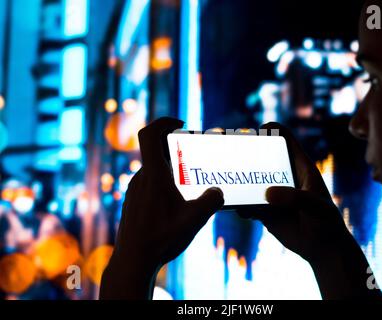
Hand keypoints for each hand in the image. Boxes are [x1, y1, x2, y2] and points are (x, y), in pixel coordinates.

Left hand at [100, 117, 223, 298]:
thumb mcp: (195, 219)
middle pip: (156, 152)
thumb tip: (218, 192)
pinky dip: (164, 185)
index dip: (163, 122)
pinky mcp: (133, 203)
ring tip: (188, 186)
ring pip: (154, 171)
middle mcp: (140, 179)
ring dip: (171, 171)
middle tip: (194, 160)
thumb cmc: (161, 239)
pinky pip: (149, 185)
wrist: (133, 261)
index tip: (180, 124)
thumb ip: (212, 201)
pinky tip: (175, 206)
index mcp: (153, 176)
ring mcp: (134, 191)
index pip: (149, 134)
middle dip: (176, 151)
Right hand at [239, 122, 350, 262]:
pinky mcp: (263, 209)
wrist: (322, 248)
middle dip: (244, 152)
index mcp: (299, 166)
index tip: (256, 132)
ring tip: (227, 183)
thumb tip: (267, 193)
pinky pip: (247, 203)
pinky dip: (240, 205)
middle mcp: (282, 175)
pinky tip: (242, 211)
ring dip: (237, 181)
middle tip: (228, 153)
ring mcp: (271, 192)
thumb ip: (296, 198)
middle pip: (260, 156)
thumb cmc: (326, 222)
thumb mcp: (316, 207)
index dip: (271, 130)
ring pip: (249, 180)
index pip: (285, 139)